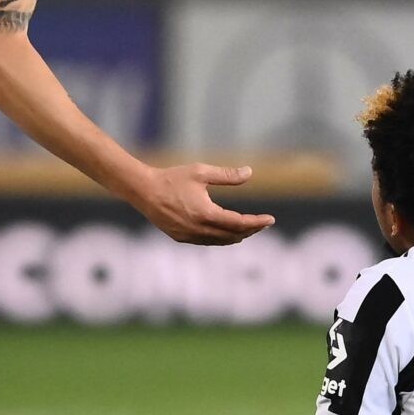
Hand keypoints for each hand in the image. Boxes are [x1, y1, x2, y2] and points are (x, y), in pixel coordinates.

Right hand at [130, 164, 275, 245]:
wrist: (143, 191)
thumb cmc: (172, 178)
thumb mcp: (201, 172)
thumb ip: (227, 175)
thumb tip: (250, 172)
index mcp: (206, 214)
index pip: (239, 223)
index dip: (257, 223)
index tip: (270, 220)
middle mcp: (198, 230)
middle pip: (233, 236)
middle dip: (250, 230)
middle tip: (263, 223)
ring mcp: (189, 236)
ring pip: (220, 242)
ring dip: (236, 236)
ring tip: (248, 228)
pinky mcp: (180, 238)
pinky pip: (207, 242)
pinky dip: (221, 238)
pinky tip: (226, 231)